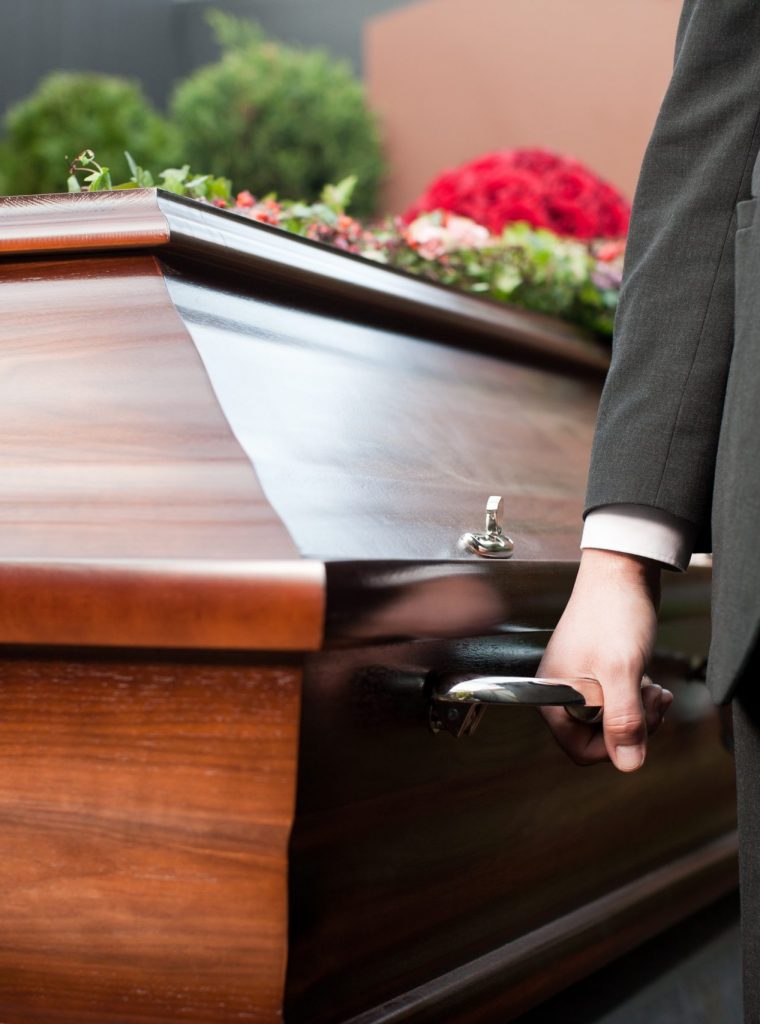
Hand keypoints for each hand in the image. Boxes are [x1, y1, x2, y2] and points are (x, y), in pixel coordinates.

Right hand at [537, 549, 672, 771]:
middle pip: (598, 738)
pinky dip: (637, 697)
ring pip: (612, 721)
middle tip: (650, 700)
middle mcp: (562, 693)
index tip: (635, 725)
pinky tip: (648, 679)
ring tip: (652, 686)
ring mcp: (580, 682)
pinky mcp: (597, 672)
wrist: (621, 573)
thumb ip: (623, 720)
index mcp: (553, 696)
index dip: (613, 746)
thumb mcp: (621, 672)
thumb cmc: (613, 613)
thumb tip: (628, 764)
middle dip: (631, 725)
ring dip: (639, 711)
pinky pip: (618, 701)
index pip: (580, 750)